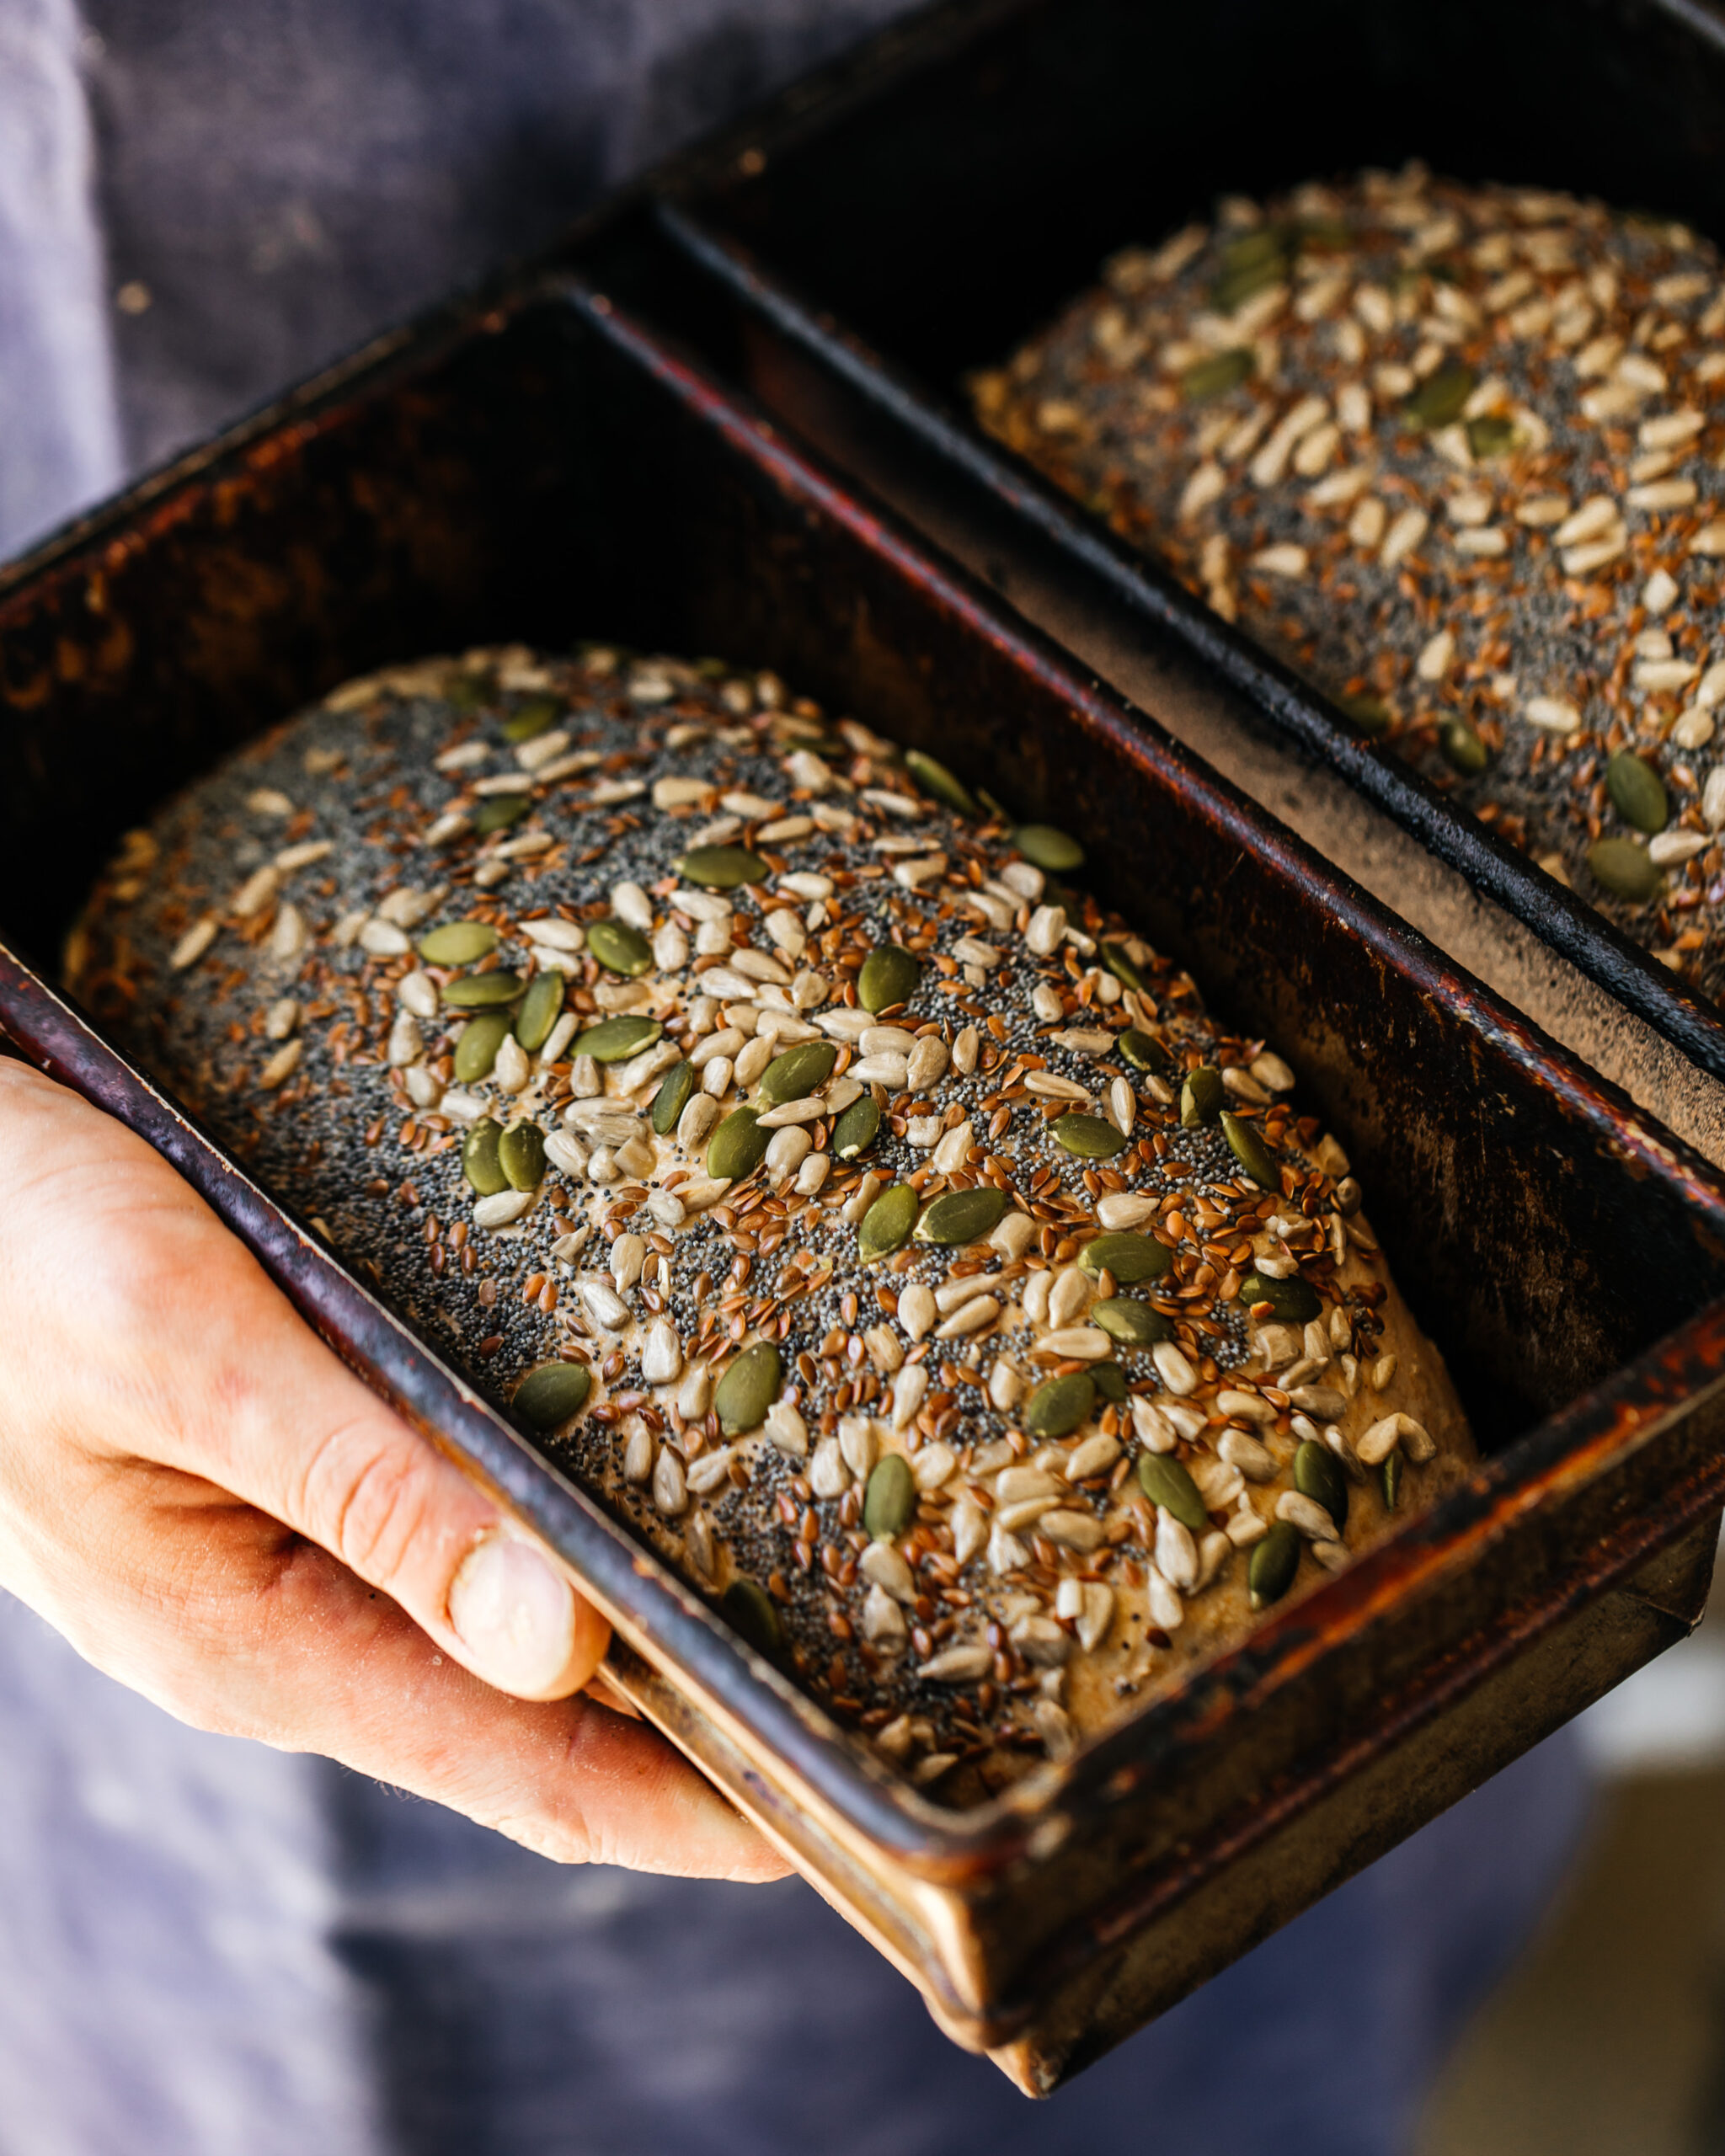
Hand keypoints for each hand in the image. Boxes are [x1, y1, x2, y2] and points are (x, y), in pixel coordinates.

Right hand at [0, 1058, 785, 1880]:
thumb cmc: (22, 1253)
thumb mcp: (192, 1360)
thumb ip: (373, 1496)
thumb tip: (564, 1646)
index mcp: (256, 1642)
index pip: (520, 1773)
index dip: (690, 1812)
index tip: (840, 1811)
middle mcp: (285, 1633)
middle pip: (530, 1729)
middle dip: (694, 1739)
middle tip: (869, 1706)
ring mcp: (283, 1570)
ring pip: (500, 1644)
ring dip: (641, 1646)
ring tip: (798, 1617)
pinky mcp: (286, 1497)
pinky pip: (454, 1557)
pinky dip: (565, 1556)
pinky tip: (641, 1506)